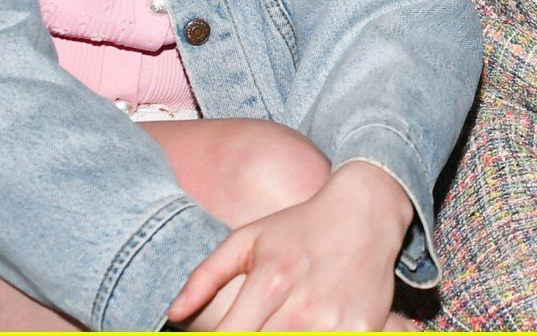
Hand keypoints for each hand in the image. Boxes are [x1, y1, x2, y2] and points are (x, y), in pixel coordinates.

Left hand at [168, 162, 412, 330]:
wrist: (365, 213)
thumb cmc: (299, 226)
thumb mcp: (248, 240)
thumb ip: (206, 276)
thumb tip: (172, 314)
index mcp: (270, 282)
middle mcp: (301, 309)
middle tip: (253, 324)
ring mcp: (334, 326)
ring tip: (275, 323)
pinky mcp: (363, 332)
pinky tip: (306, 327)